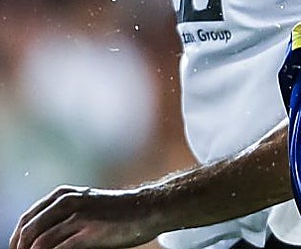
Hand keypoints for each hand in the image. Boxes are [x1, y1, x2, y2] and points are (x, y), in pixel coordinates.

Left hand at [10, 186, 164, 248]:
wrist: (148, 208)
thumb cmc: (116, 212)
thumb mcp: (85, 205)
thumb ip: (62, 216)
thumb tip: (36, 240)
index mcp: (63, 195)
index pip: (27, 219)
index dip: (16, 239)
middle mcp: (68, 202)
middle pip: (28, 231)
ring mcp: (79, 217)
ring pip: (40, 243)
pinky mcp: (89, 232)